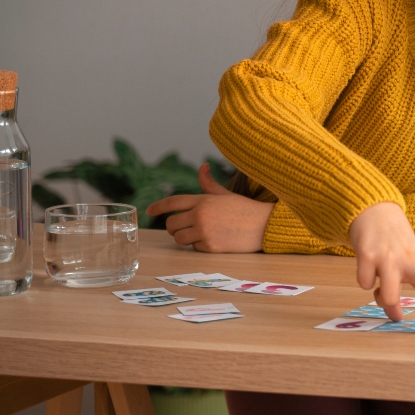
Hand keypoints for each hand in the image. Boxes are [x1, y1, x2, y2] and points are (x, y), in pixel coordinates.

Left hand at [146, 164, 272, 252]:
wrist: (265, 225)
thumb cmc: (246, 209)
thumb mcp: (226, 195)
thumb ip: (209, 184)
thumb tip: (202, 166)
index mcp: (203, 200)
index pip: (173, 202)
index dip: (158, 207)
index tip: (149, 211)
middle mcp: (200, 215)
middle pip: (171, 224)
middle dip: (174, 227)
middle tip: (184, 228)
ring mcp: (204, 231)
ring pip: (179, 238)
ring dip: (186, 237)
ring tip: (202, 234)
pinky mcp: (210, 246)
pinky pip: (194, 248)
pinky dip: (201, 246)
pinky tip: (215, 240)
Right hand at [350, 202, 414, 332]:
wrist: (373, 208)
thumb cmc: (392, 238)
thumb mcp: (408, 255)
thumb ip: (408, 281)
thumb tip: (396, 313)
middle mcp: (409, 259)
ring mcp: (388, 257)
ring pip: (390, 296)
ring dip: (385, 304)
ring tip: (381, 296)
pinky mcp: (367, 254)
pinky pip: (364, 284)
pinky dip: (365, 284)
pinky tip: (367, 273)